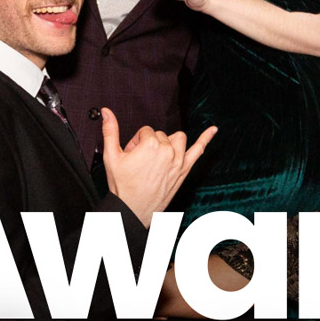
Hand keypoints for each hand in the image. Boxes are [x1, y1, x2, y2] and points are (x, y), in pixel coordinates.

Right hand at [101, 107, 215, 226]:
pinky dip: (206, 138)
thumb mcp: (111, 156)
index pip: (145, 131)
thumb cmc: (122, 185)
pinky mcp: (184, 170)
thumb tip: (106, 111)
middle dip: (149, 144)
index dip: (136, 142)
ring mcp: (178, 160)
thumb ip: (110, 130)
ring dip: (169, 142)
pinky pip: (198, 150)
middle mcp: (167, 151)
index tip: (132, 154)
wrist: (133, 209)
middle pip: (160, 135)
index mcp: (151, 145)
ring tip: (158, 154)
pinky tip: (213, 129)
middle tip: (139, 161)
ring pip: (177, 138)